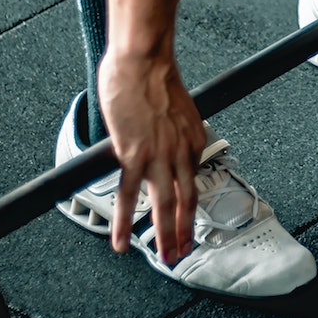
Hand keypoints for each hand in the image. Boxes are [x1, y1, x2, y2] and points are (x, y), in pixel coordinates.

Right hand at [96, 48, 205, 263]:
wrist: (143, 62)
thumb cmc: (155, 76)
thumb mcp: (179, 108)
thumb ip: (175, 130)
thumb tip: (163, 140)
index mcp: (194, 139)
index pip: (194, 180)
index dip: (191, 205)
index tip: (188, 222)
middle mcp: (182, 152)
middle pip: (186, 201)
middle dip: (185, 232)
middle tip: (182, 253)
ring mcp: (159, 156)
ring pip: (164, 205)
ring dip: (164, 235)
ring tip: (164, 256)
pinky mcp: (134, 155)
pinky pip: (130, 196)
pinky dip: (126, 222)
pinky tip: (123, 241)